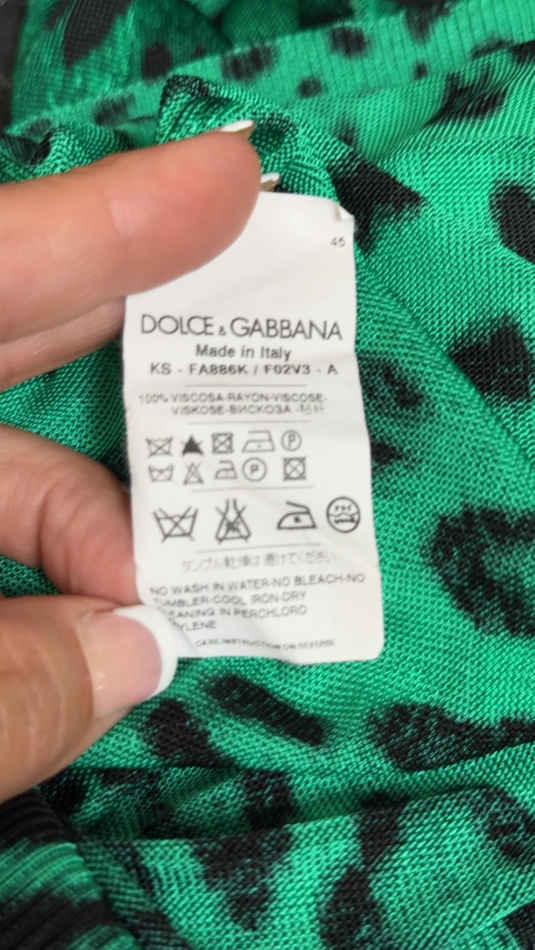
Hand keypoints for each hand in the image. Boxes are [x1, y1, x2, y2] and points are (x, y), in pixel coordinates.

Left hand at [0, 128, 259, 802]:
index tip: (231, 177)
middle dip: (123, 342)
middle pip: (0, 331)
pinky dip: (28, 558)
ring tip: (154, 595)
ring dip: (80, 513)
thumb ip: (7, 695)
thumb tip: (128, 657)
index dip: (109, 227)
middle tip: (237, 348)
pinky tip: (82, 620)